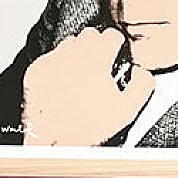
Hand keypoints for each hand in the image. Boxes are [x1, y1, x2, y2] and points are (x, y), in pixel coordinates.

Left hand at [22, 28, 152, 145]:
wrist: (53, 142)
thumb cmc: (86, 128)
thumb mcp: (127, 110)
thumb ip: (141, 85)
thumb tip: (142, 72)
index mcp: (96, 57)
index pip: (111, 34)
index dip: (117, 46)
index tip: (116, 55)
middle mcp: (72, 53)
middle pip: (89, 34)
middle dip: (97, 47)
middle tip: (100, 67)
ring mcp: (51, 60)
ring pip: (68, 44)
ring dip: (77, 54)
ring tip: (81, 77)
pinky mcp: (36, 70)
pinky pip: (50, 59)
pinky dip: (57, 67)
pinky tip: (62, 85)